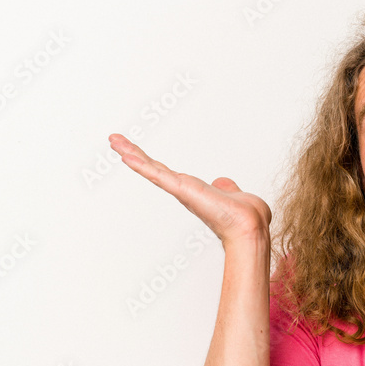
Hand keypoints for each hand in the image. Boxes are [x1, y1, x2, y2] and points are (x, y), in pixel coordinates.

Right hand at [108, 134, 271, 243]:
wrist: (250, 225)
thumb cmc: (246, 217)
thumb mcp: (234, 194)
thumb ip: (226, 188)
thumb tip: (223, 184)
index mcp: (194, 190)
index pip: (166, 172)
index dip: (150, 162)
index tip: (134, 152)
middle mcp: (184, 191)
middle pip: (153, 168)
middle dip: (133, 153)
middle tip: (114, 140)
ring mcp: (182, 191)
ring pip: (152, 169)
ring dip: (132, 154)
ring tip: (114, 141)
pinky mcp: (182, 190)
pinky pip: (159, 175)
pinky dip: (142, 165)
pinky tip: (126, 156)